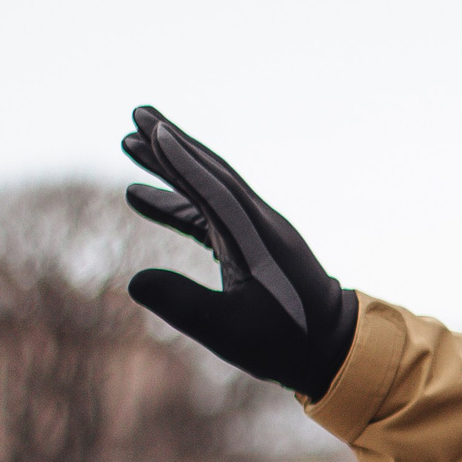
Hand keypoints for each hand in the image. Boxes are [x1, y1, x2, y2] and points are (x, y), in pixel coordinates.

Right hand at [118, 106, 356, 398]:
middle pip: (210, 173)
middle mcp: (258, 225)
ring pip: (207, 190)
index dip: (182, 158)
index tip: (153, 127)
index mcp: (256, 238)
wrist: (333, 347)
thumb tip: (134, 280)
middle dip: (173, 144)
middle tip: (137, 113)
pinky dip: (177, 202)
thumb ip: (181, 304)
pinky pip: (209, 214)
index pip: (214, 187)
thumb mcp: (227, 330)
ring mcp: (256, 233)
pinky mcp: (252, 246)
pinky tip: (144, 198)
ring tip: (128, 144)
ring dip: (169, 167)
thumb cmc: (285, 343)